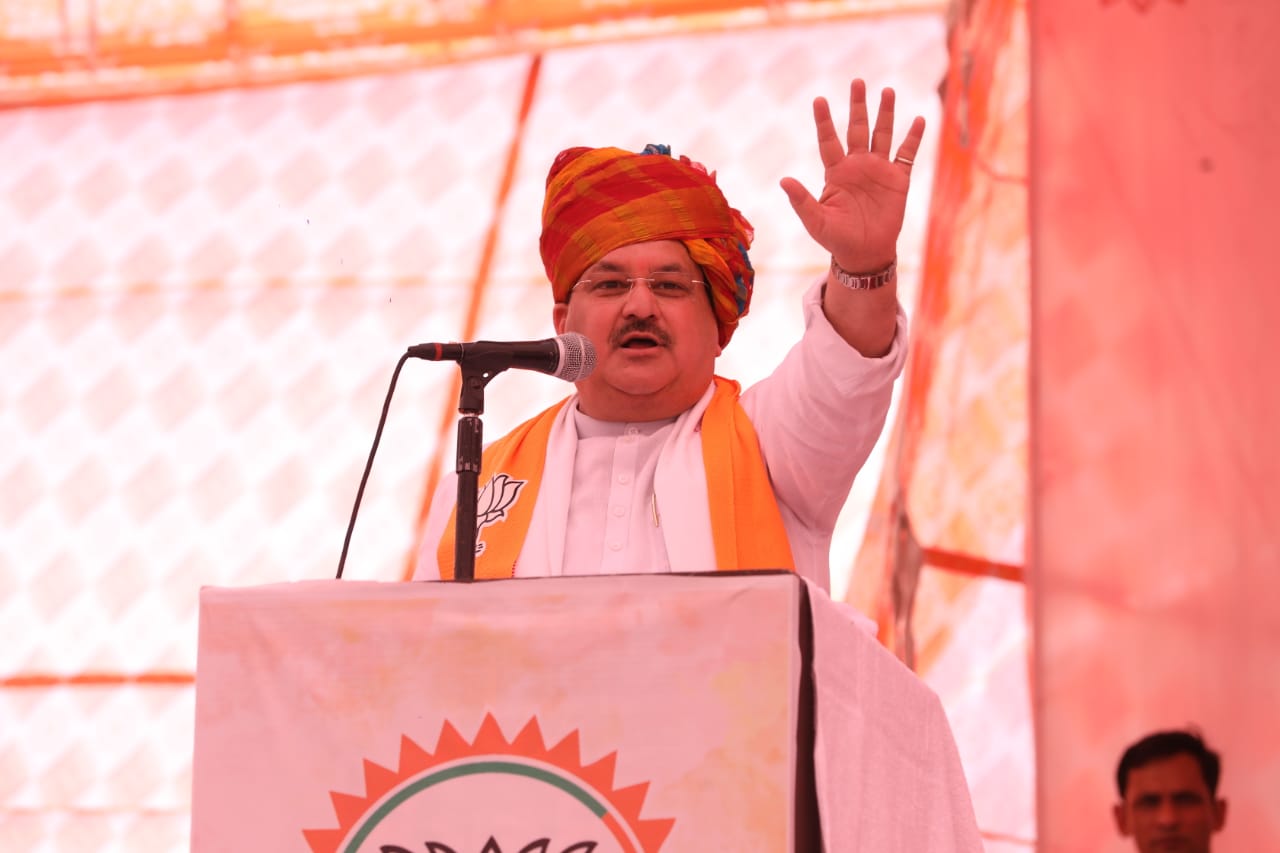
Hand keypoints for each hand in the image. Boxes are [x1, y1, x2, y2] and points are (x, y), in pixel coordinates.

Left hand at [780, 79, 924, 273]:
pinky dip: (913, 138)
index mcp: (836, 172)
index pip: (828, 140)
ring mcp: (878, 170)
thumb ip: (801, 200)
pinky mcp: (898, 180)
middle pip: (857, 129)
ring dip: (885, 114)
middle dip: (858, 106)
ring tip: (887, 91)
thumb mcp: (815, 221)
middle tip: (857, 82)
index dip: (824, 121)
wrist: (864, 253)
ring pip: (882, 135)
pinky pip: (906, 154)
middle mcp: (857, 165)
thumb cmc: (836, 239)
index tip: (819, 100)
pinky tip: (918, 120)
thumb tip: (784, 180)